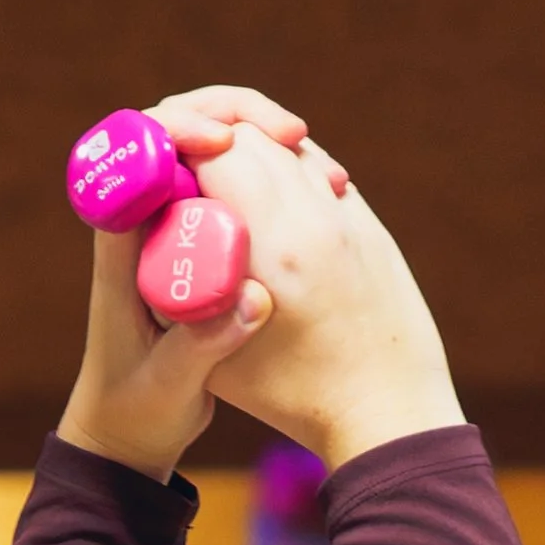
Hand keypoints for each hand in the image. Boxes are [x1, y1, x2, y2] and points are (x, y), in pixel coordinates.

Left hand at [57, 89, 306, 483]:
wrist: (128, 432)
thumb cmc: (134, 411)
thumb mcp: (167, 387)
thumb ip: (202, 348)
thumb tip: (256, 300)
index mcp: (122, 244)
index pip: (137, 150)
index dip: (181, 126)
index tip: (228, 142)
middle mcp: (147, 223)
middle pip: (181, 130)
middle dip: (238, 116)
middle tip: (295, 134)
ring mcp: (179, 231)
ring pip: (217, 157)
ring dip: (269, 147)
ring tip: (328, 174)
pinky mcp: (207, 248)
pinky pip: (243, 193)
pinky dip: (284, 186)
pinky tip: (328, 198)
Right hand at [191, 129, 461, 464]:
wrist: (389, 416)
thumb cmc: (294, 397)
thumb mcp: (212, 353)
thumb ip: (177, 293)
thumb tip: (156, 236)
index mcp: (274, 242)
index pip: (218, 144)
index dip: (180, 134)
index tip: (164, 156)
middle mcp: (316, 218)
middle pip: (252, 134)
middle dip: (211, 129)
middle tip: (186, 150)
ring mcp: (351, 219)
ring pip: (290, 149)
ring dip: (251, 146)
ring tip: (225, 168)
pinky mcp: (373, 231)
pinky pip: (322, 175)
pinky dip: (290, 170)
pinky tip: (274, 195)